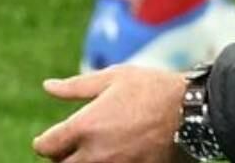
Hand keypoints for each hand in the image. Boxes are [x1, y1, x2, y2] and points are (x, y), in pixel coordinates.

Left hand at [33, 67, 190, 162]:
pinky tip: (112, 156)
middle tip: (68, 148)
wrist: (191, 112)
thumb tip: (48, 86)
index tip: (47, 140)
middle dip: (60, 158)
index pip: (46, 147)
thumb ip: (75, 87)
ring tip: (91, 152)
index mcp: (84, 127)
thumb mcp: (111, 78)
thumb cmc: (151, 89)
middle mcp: (95, 153)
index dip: (43, 143)